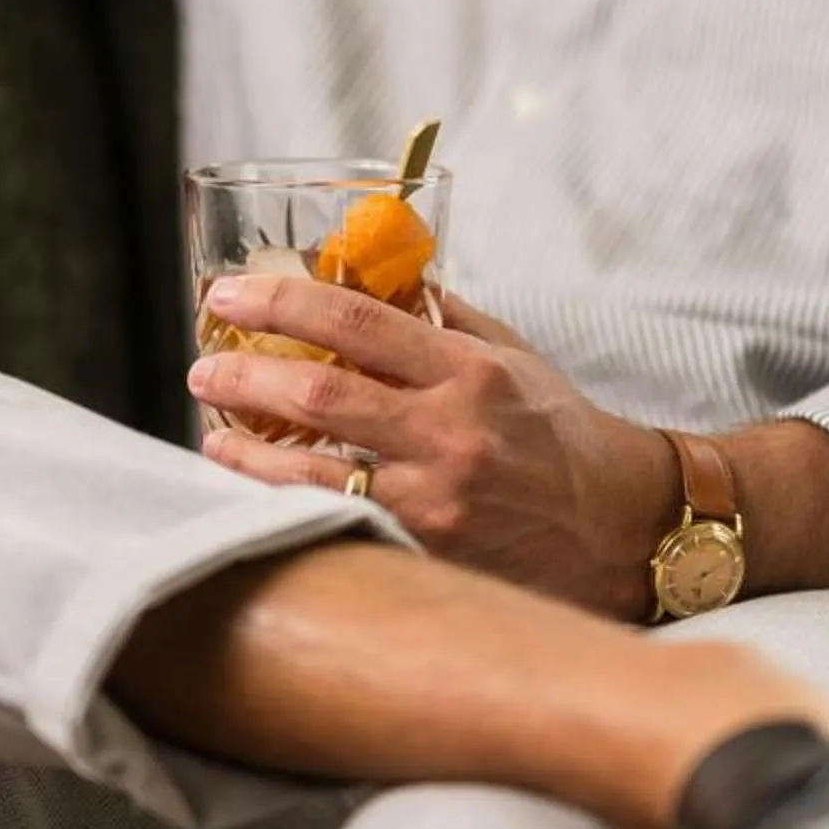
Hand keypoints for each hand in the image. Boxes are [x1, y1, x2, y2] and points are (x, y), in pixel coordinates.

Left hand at [188, 276, 678, 617]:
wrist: (624, 529)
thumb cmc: (561, 434)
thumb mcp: (511, 357)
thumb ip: (441, 318)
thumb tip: (367, 272)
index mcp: (468, 372)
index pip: (355, 321)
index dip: (281, 303)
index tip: (229, 296)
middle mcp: (450, 434)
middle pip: (319, 396)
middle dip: (244, 379)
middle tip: (204, 368)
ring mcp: (436, 503)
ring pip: (312, 474)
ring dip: (246, 452)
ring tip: (214, 432)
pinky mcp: (428, 557)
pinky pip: (337, 524)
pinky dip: (287, 504)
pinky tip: (257, 490)